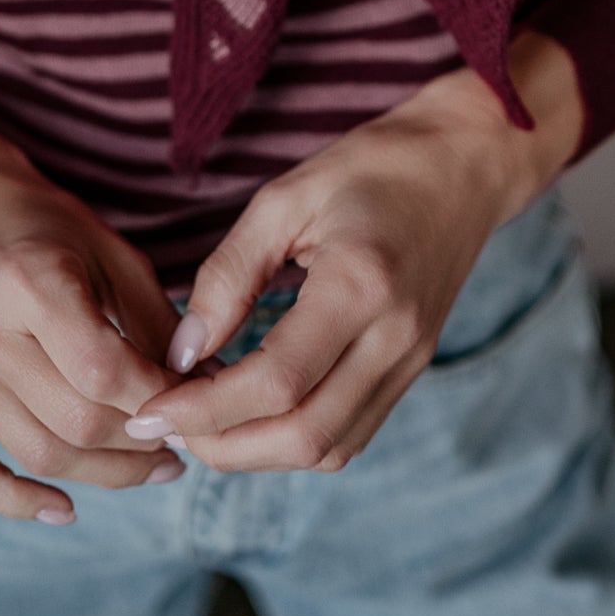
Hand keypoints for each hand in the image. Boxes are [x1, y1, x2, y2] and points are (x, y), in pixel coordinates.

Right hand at [0, 121, 222, 522]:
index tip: (196, 408)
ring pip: (37, 452)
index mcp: (31, 282)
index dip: (159, 401)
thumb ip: (157, 323)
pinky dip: (15, 502)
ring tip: (149, 467)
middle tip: (181, 444)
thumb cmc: (45, 225)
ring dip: (103, 473)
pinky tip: (65, 508)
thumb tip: (211, 389)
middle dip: (141, 443)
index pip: (106, 372)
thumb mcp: (111, 253)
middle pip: (76, 421)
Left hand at [126, 29, 584, 473]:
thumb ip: (229, 274)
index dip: (204, 411)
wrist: (465, 163)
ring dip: (256, 452)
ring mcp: (412, 360)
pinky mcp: (412, 369)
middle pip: (305, 436)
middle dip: (223, 446)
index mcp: (362, 285)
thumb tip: (182, 350)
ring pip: (329, 449)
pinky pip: (350, 435)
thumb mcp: (285, 198)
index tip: (149, 410)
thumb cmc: (372, 167)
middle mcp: (395, 337)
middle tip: (166, 425)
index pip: (277, 382)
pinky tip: (252, 411)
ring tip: (200, 421)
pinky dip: (293, 440)